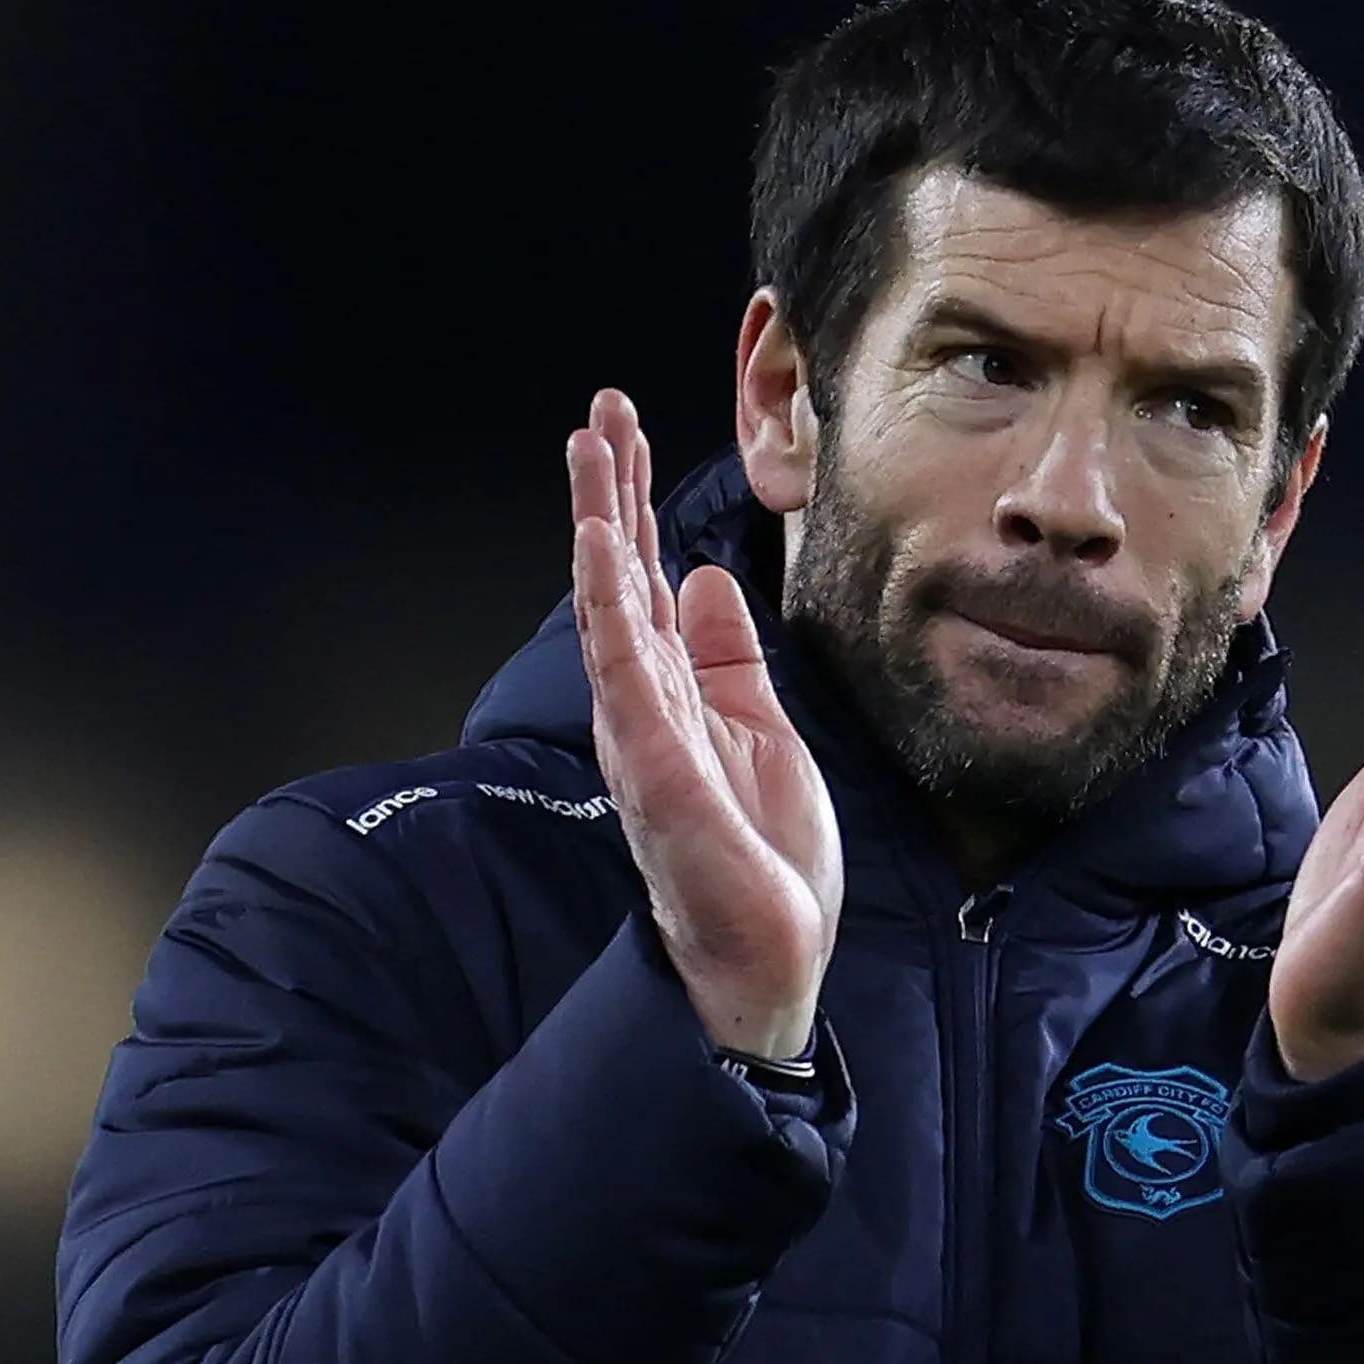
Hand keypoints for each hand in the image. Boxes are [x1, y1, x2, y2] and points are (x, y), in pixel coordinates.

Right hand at [567, 388, 843, 1060]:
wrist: (771, 954)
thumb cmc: (761, 856)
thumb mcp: (760, 728)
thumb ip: (727, 656)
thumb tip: (702, 578)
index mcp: (673, 693)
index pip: (644, 580)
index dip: (633, 503)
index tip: (621, 429)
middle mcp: (646, 704)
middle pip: (618, 579)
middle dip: (609, 492)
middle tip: (599, 409)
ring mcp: (645, 734)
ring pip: (611, 610)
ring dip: (601, 527)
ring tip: (591, 450)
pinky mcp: (658, 770)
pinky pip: (628, 675)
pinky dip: (613, 608)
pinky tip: (606, 549)